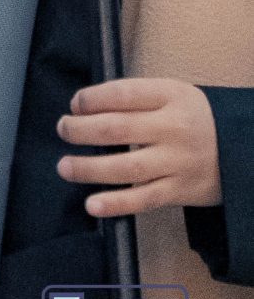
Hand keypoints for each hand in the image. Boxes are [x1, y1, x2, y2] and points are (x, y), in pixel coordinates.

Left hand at [58, 77, 222, 214]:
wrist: (241, 149)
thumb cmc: (194, 118)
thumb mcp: (173, 94)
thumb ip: (136, 98)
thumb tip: (86, 107)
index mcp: (170, 96)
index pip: (123, 94)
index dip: (92, 98)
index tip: (75, 104)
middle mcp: (173, 128)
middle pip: (118, 129)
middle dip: (82, 130)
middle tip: (63, 129)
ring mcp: (177, 162)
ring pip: (126, 167)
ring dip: (89, 169)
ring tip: (65, 166)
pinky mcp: (179, 191)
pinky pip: (143, 200)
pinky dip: (116, 204)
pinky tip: (92, 205)